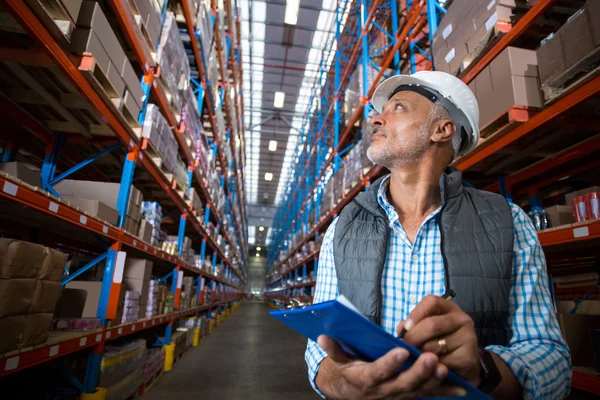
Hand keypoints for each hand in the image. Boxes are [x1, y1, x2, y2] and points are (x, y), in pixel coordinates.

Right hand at [316, 335, 466, 398]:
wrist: (358, 394)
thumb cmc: (351, 370)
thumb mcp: (341, 361)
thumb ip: (334, 349)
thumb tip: (323, 336)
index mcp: (367, 378)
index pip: (378, 371)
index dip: (389, 363)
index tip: (400, 350)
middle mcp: (385, 390)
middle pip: (403, 383)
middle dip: (418, 372)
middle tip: (430, 358)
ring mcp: (400, 395)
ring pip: (418, 390)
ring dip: (432, 381)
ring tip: (443, 367)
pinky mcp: (412, 396)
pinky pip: (430, 395)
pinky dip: (446, 392)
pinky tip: (462, 387)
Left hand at [397, 294, 480, 386]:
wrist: (463, 367)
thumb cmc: (440, 343)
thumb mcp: (426, 329)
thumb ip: (412, 326)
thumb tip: (402, 330)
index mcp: (450, 308)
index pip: (431, 302)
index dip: (415, 313)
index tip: (405, 328)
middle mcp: (462, 320)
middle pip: (431, 325)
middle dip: (413, 337)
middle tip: (404, 348)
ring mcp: (468, 338)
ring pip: (435, 346)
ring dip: (420, 354)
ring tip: (414, 359)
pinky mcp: (468, 358)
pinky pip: (442, 363)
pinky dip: (430, 367)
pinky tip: (427, 369)